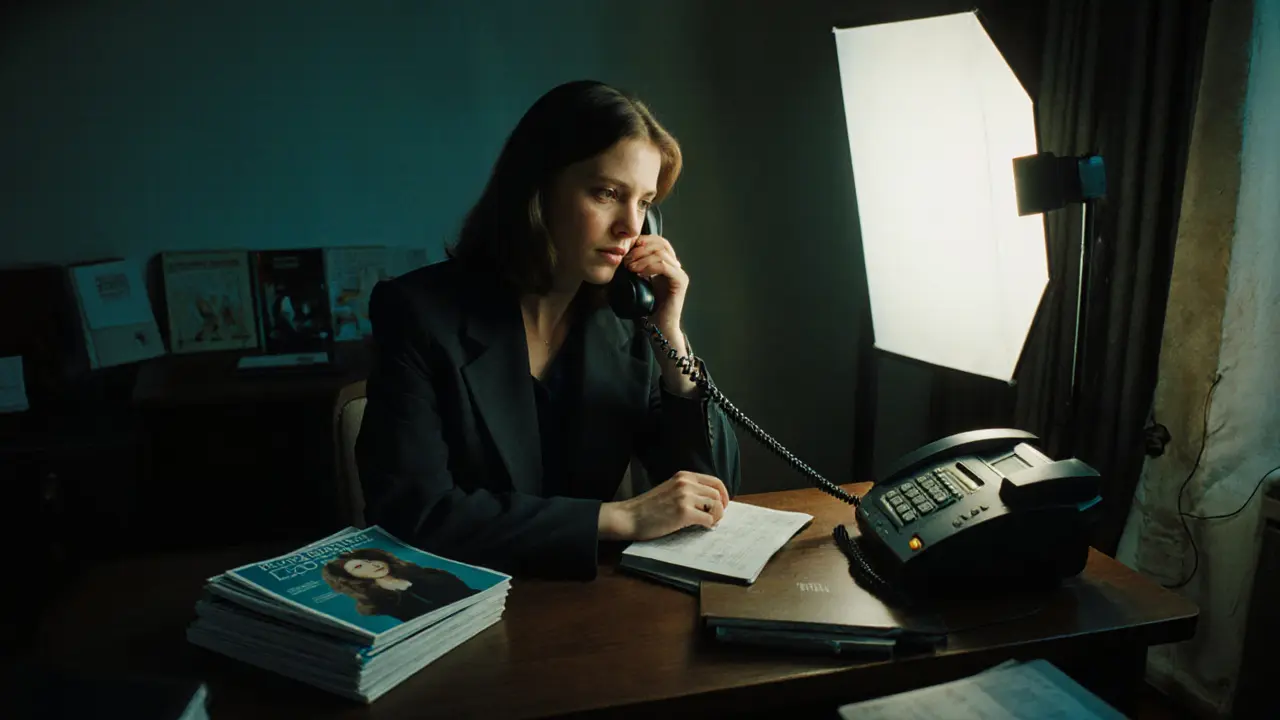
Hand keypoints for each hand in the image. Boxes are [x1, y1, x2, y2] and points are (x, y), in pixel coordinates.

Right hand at [598, 471, 730, 541]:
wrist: (630, 516)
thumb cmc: (647, 507)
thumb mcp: (669, 489)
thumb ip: (687, 490)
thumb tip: (710, 500)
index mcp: (684, 476)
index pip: (715, 481)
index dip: (723, 494)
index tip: (722, 504)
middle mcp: (686, 484)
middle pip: (717, 494)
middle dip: (720, 508)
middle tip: (715, 517)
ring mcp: (685, 498)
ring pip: (716, 506)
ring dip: (716, 517)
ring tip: (708, 523)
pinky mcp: (684, 513)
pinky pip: (708, 519)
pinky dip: (709, 525)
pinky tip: (702, 527)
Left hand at [624, 233, 687, 334]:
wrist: (658, 327)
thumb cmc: (647, 307)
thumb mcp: (638, 282)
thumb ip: (635, 267)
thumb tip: (622, 254)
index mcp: (667, 264)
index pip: (658, 242)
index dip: (643, 241)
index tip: (627, 249)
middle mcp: (676, 266)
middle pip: (661, 244)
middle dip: (641, 248)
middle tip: (626, 260)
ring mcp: (680, 273)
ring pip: (662, 253)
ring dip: (642, 258)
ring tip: (630, 267)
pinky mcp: (680, 281)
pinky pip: (665, 266)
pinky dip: (650, 266)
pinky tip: (639, 273)